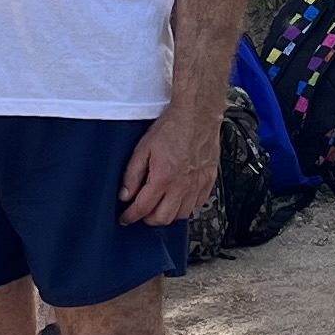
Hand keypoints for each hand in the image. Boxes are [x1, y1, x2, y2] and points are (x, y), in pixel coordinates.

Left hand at [120, 97, 221, 227]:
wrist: (197, 115)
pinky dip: (185, 206)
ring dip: (167, 214)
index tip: (126, 218)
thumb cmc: (172, 127)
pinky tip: (178, 198)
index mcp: (163, 177)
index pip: (143, 208)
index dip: (131, 216)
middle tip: (141, 212)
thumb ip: (132, 174)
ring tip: (159, 204)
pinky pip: (197, 205)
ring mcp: (197, 185)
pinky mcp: (208, 181)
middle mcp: (182, 185)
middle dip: (148, 219)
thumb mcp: (143, 148)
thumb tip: (125, 194)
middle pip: (163, 218)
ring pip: (181, 215)